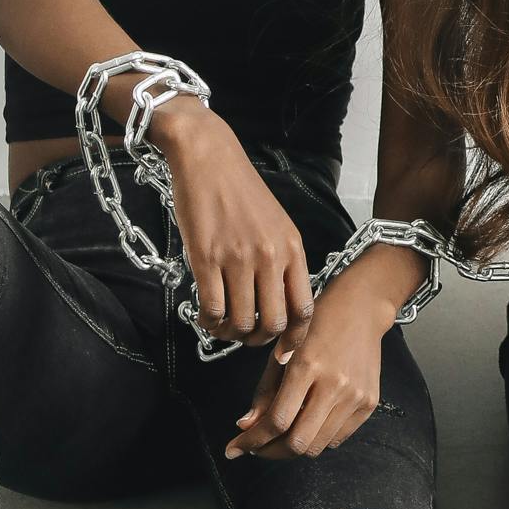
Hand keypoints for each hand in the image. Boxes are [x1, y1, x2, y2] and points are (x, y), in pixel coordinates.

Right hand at [154, 99, 314, 346]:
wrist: (208, 157)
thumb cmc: (241, 191)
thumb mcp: (276, 224)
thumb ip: (282, 261)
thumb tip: (280, 303)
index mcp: (293, 248)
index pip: (303, 309)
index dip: (294, 339)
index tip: (282, 350)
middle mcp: (270, 256)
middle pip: (273, 322)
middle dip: (259, 340)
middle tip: (245, 336)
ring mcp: (238, 258)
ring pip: (242, 322)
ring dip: (231, 334)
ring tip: (221, 327)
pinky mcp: (206, 258)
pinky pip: (213, 309)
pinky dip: (209, 322)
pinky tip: (204, 316)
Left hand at [223, 275, 384, 458]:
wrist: (361, 309)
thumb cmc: (318, 324)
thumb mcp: (283, 350)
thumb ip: (265, 391)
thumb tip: (246, 427)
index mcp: (308, 367)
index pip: (277, 420)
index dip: (252, 441)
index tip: (235, 449)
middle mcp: (335, 385)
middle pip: (298, 443)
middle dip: (271, 452)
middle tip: (257, 447)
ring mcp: (355, 396)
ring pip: (318, 446)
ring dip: (293, 448)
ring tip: (280, 435)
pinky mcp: (369, 403)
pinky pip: (337, 438)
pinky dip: (317, 438)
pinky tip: (306, 424)